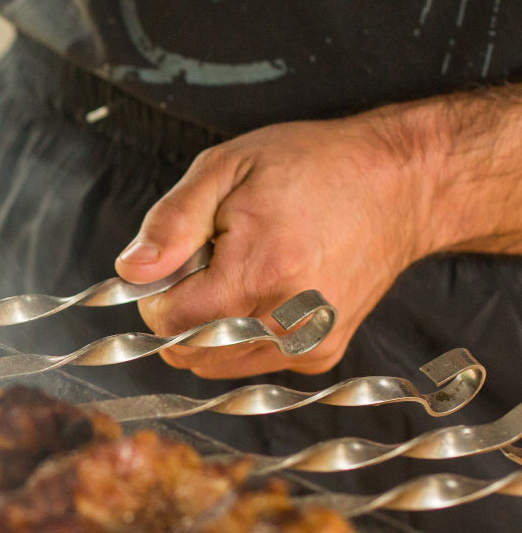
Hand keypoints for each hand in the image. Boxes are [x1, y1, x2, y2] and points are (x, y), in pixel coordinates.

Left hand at [114, 112, 432, 377]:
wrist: (401, 185)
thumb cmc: (312, 167)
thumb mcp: (226, 169)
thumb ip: (171, 223)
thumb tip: (131, 272)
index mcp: (255, 275)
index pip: (166, 321)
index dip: (158, 290)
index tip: (181, 260)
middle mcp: (284, 322)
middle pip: (186, 350)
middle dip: (183, 310)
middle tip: (215, 262)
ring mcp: (305, 344)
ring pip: (214, 364)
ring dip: (209, 328)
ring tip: (244, 274)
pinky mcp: (319, 354)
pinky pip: (250, 363)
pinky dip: (242, 337)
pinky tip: (268, 292)